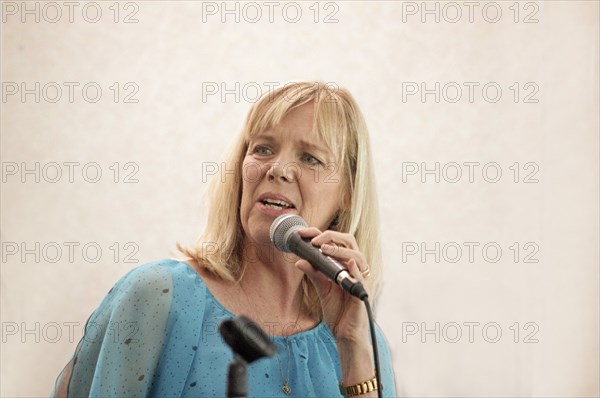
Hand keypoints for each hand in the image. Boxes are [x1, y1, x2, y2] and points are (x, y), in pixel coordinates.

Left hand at [295, 227, 370, 343]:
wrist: (345, 334)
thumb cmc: (338, 311)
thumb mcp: (322, 289)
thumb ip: (313, 274)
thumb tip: (299, 260)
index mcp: (345, 265)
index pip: (337, 242)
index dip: (321, 234)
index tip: (303, 233)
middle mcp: (355, 269)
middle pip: (349, 242)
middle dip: (331, 236)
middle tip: (314, 239)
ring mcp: (360, 280)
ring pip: (357, 256)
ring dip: (340, 250)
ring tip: (323, 249)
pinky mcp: (363, 293)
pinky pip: (361, 277)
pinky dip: (355, 269)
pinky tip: (347, 263)